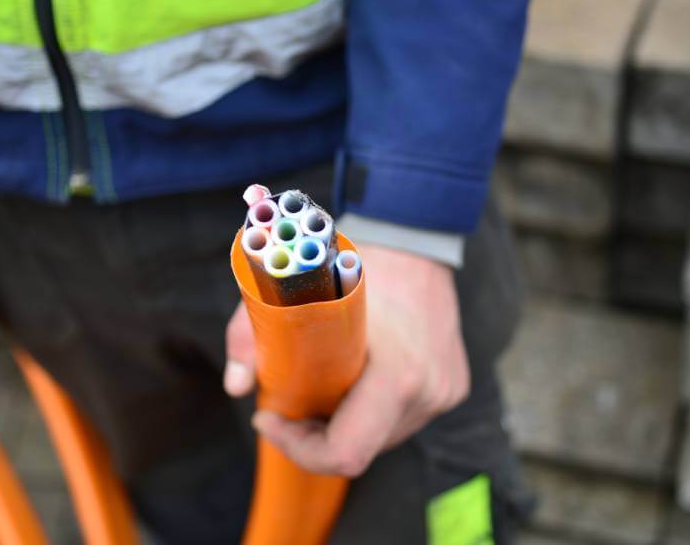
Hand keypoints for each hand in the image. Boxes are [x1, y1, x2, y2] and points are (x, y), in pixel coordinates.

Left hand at [224, 244, 468, 476]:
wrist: (415, 238)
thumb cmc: (352, 260)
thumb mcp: (289, 290)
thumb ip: (252, 334)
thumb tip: (237, 386)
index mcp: (398, 373)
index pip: (346, 452)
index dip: (298, 447)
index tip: (269, 415)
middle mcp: (429, 390)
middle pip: (359, 448)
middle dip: (314, 435)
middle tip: (288, 400)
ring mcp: (445, 391)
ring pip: (381, 437)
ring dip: (345, 423)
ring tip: (322, 382)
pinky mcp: (452, 387)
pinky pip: (401, 418)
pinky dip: (372, 410)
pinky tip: (356, 376)